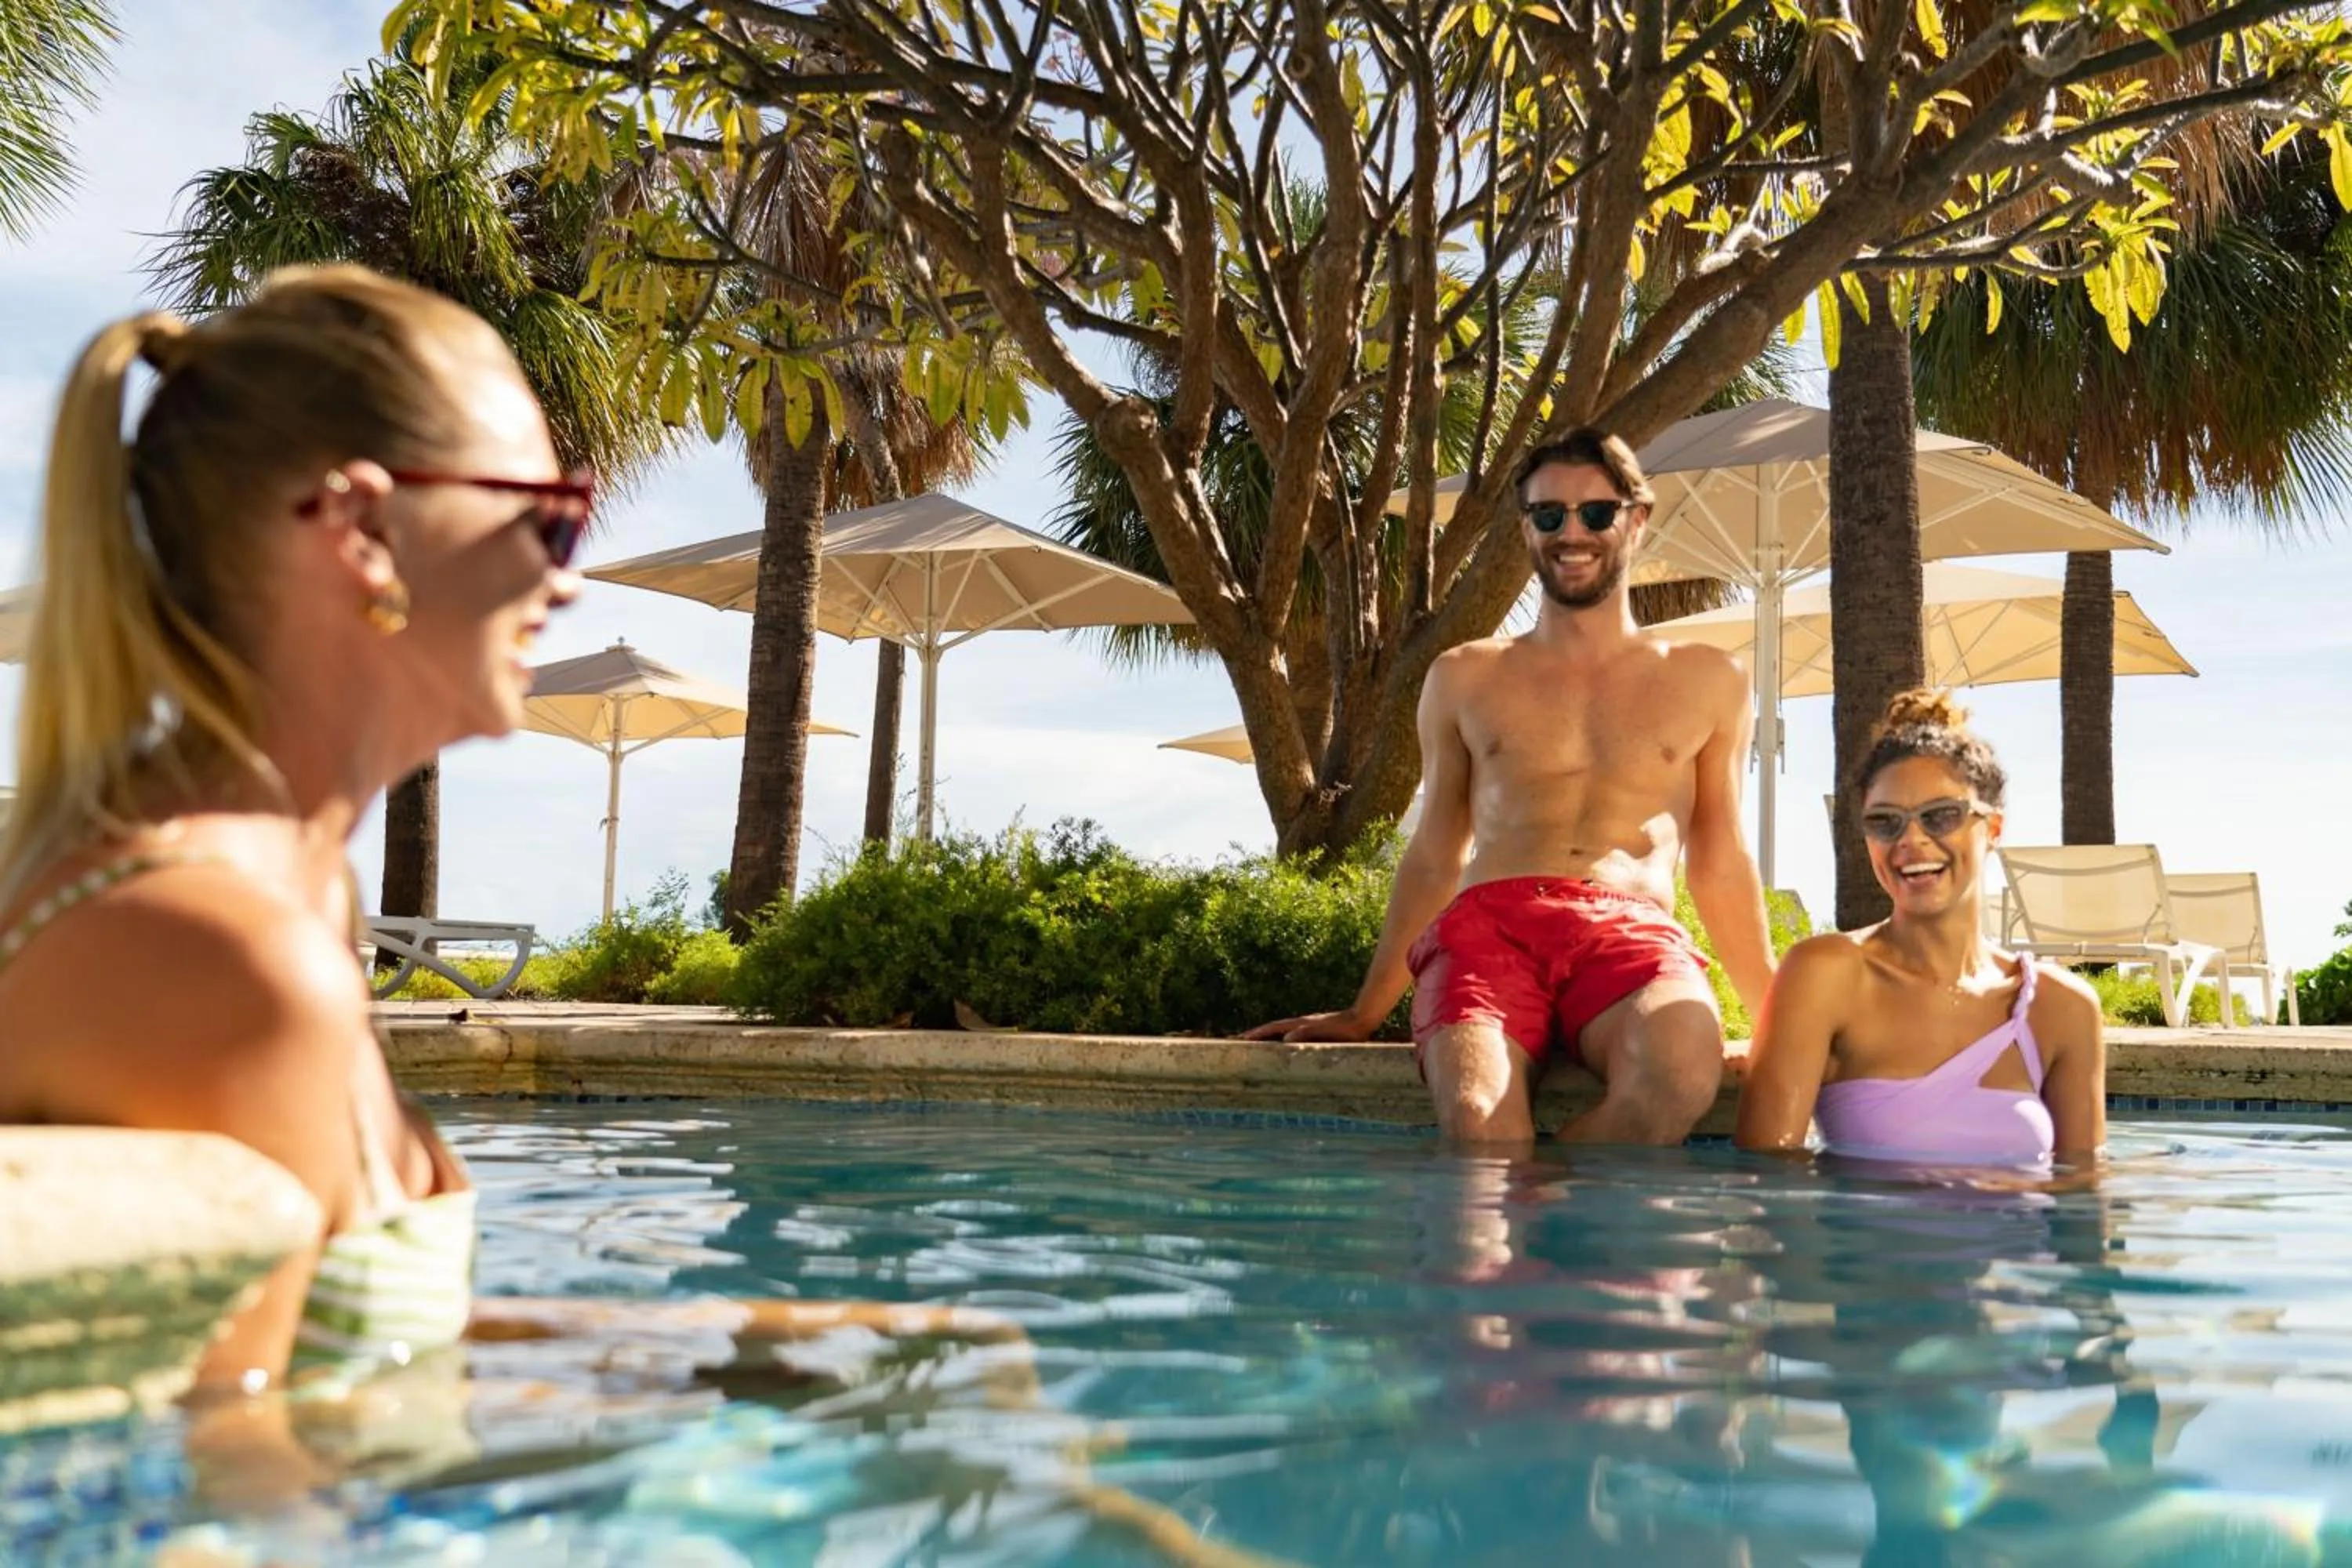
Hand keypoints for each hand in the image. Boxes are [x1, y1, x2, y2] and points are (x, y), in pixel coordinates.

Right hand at [1242, 1008, 1377, 1042]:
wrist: (1362, 1018)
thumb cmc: (1345, 1029)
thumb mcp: (1323, 1032)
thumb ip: (1305, 1034)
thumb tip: (1284, 1039)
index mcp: (1301, 1024)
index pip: (1273, 1028)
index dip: (1258, 1033)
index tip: (1241, 1038)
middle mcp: (1302, 1023)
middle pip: (1275, 1028)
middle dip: (1258, 1035)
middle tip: (1242, 1041)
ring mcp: (1309, 1026)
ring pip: (1284, 1032)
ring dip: (1270, 1037)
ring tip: (1259, 1045)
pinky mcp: (1317, 1031)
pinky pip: (1294, 1036)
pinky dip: (1284, 1040)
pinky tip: (1285, 1047)